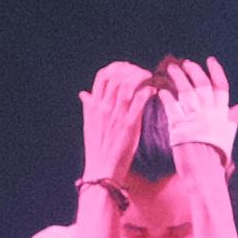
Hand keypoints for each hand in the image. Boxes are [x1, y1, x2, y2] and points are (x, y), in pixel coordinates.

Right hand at [75, 62, 156, 201]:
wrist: (101, 170)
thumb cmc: (97, 148)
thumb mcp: (89, 124)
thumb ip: (89, 106)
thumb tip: (83, 94)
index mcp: (94, 106)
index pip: (102, 75)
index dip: (116, 67)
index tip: (127, 68)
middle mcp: (103, 107)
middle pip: (116, 76)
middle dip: (131, 69)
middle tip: (141, 73)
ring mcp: (116, 115)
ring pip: (128, 84)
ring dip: (141, 77)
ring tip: (149, 79)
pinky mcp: (129, 125)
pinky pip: (139, 101)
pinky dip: (147, 91)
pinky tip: (153, 91)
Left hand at [154, 53, 237, 168]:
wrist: (203, 171)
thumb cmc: (216, 155)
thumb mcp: (228, 135)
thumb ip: (232, 119)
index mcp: (221, 113)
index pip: (221, 86)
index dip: (216, 71)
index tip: (210, 60)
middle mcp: (208, 112)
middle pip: (202, 84)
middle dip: (194, 70)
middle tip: (186, 63)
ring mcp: (193, 117)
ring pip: (185, 90)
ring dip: (178, 77)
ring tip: (171, 69)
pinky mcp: (178, 125)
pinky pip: (171, 105)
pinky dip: (166, 96)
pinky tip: (161, 90)